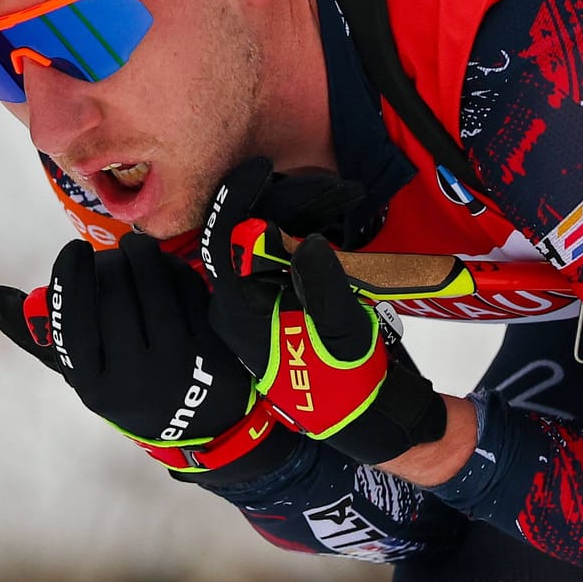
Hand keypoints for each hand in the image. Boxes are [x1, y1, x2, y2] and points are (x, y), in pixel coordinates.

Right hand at [0, 232, 298, 480]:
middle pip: (114, 295)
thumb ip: (38, 335)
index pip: (74, 324)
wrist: (201, 422)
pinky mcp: (210, 344)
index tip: (73, 250)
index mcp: (95, 384)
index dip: (70, 280)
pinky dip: (171, 269)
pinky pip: (186, 289)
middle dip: (107, 263)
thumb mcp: (84, 372)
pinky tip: (161, 266)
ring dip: (139, 254)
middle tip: (106, 256)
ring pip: (153, 284)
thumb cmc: (128, 387)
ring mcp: (178, 361)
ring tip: (132, 249)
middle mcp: (135, 376)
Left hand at [201, 159, 446, 466]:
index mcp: (239, 310)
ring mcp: (256, 302)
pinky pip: (279, 257)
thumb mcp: (341, 331)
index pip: (224, 241)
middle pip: (245, 234)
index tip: (262, 166)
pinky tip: (330, 217)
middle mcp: (238, 303)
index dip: (239, 198)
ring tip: (339, 195)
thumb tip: (306, 242)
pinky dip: (302, 233)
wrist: (358, 414)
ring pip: (264, 242)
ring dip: (297, 213)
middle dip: (283, 200)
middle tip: (330, 185)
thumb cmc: (347, 379)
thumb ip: (324, 285)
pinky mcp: (276, 302)